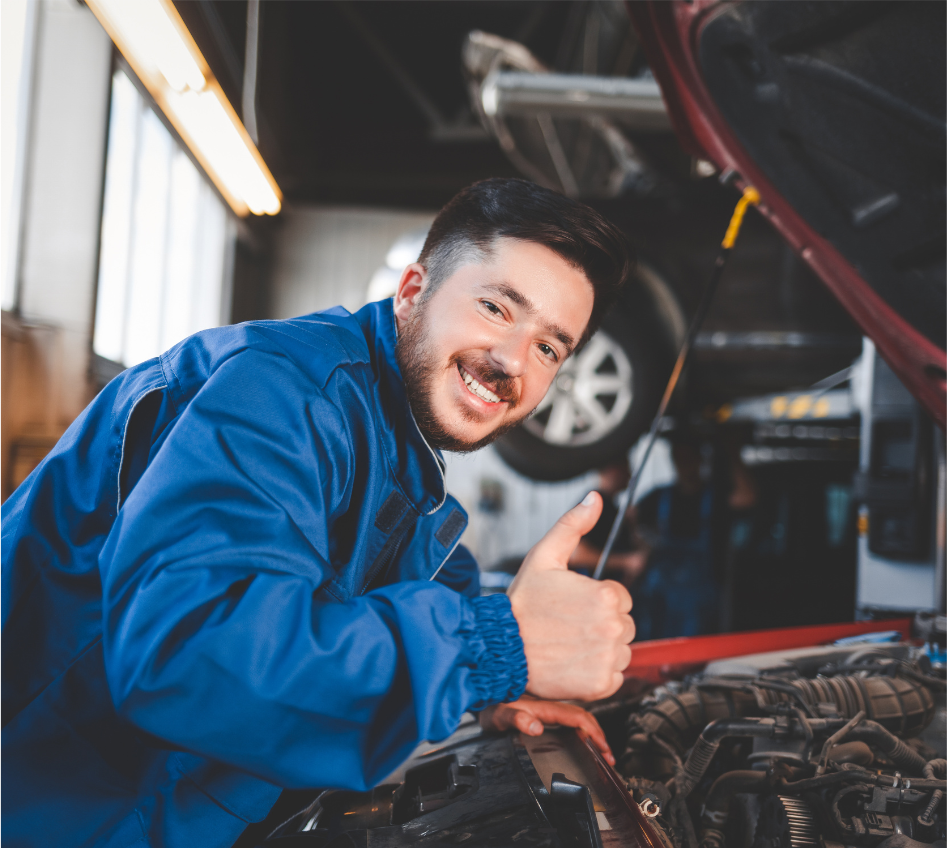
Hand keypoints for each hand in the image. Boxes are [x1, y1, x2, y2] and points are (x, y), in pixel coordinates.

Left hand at [479, 696, 614, 764]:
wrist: (479, 693)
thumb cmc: (488, 704)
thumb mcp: (498, 714)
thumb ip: (515, 718)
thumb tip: (536, 726)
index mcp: (544, 706)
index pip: (578, 717)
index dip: (594, 733)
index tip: (604, 750)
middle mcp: (548, 706)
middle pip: (583, 717)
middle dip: (600, 737)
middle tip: (609, 758)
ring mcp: (547, 709)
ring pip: (578, 718)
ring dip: (593, 734)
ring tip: (603, 752)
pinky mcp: (543, 713)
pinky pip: (568, 719)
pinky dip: (582, 731)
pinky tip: (583, 741)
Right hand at [508, 492, 634, 701]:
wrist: (499, 646)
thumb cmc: (522, 601)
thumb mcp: (545, 555)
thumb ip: (573, 524)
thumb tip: (596, 498)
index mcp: (606, 595)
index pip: (620, 598)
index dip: (596, 600)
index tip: (571, 606)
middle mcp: (613, 627)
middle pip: (624, 625)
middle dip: (600, 624)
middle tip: (568, 626)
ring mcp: (608, 657)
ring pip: (621, 651)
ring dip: (601, 650)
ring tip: (569, 645)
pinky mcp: (601, 684)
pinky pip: (614, 677)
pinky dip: (597, 674)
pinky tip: (572, 663)